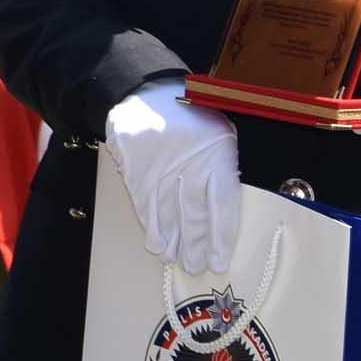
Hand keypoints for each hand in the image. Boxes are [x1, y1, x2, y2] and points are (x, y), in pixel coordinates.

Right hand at [105, 78, 240, 275]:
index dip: (220, 236)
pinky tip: (157, 244)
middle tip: (196, 267)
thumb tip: (225, 216)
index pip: (222, 203)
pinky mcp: (136, 168)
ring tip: (178, 261)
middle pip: (193, 213)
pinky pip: (145, 204)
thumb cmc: (191, 118)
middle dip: (196, 245)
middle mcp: (189, 161)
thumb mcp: (219, 134)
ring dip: (173, 241)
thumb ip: (224, 170)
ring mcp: (159, 165)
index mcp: (217, 152)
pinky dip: (151, 226)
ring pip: (168, 212)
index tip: (219, 260)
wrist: (145, 93)